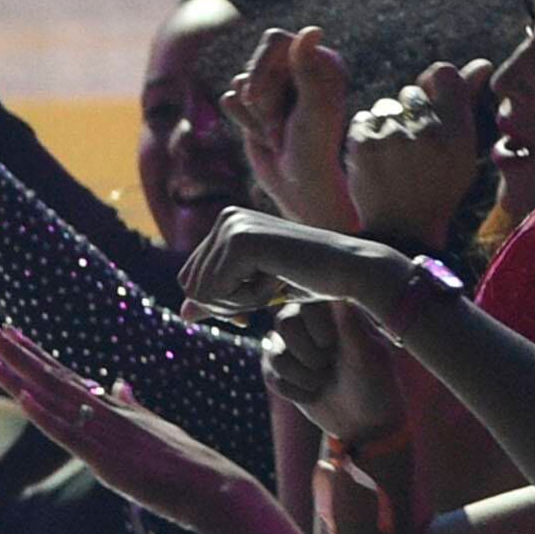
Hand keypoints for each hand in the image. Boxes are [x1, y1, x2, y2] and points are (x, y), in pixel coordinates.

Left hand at [0, 320, 271, 533]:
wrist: (214, 489)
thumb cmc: (187, 461)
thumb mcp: (154, 426)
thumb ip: (134, 405)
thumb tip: (121, 383)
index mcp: (111, 407)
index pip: (63, 374)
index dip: (33, 354)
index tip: (9, 332)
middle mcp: (103, 412)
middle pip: (49, 376)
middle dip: (15, 352)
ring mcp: (102, 432)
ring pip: (51, 397)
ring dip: (18, 375)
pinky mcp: (105, 458)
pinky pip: (68, 433)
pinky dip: (44, 415)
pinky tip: (23, 397)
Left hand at [179, 206, 413, 319]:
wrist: (351, 271)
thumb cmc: (310, 282)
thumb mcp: (255, 293)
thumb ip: (219, 300)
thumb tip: (183, 314)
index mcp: (226, 224)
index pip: (191, 279)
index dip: (219, 304)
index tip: (250, 309)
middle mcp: (225, 218)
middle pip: (192, 285)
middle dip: (228, 305)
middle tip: (267, 294)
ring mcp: (232, 226)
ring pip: (204, 291)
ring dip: (242, 302)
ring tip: (275, 282)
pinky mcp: (241, 240)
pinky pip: (220, 292)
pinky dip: (250, 300)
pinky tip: (279, 279)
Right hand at [221, 28, 360, 232]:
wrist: (299, 186)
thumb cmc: (314, 150)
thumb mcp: (314, 109)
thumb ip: (308, 69)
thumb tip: (311, 30)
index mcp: (321, 63)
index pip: (275, 40)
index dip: (265, 67)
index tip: (265, 96)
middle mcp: (299, 70)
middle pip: (254, 61)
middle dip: (261, 96)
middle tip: (280, 126)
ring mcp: (276, 87)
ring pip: (239, 82)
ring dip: (254, 113)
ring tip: (277, 134)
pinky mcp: (255, 104)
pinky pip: (228, 98)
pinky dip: (242, 120)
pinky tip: (264, 135)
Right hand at [262, 298, 406, 446]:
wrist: (365, 426)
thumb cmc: (375, 387)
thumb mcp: (367, 357)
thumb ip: (349, 325)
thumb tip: (338, 294)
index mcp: (333, 314)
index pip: (305, 305)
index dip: (317, 331)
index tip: (338, 348)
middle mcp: (308, 324)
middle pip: (284, 323)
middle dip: (308, 356)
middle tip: (330, 367)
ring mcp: (291, 346)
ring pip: (274, 352)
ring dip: (303, 377)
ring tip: (324, 383)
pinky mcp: (278, 369)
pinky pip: (269, 374)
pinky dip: (294, 391)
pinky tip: (312, 395)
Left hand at [345, 60, 493, 252]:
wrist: (405, 226)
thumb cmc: (440, 184)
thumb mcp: (463, 149)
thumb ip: (466, 102)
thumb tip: (481, 63)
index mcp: (458, 133)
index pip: (443, 74)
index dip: (436, 85)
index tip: (433, 105)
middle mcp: (426, 131)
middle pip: (411, 91)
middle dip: (411, 111)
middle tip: (415, 145)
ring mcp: (391, 136)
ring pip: (386, 106)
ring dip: (389, 124)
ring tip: (397, 155)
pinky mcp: (361, 142)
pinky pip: (364, 118)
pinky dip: (369, 134)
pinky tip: (379, 158)